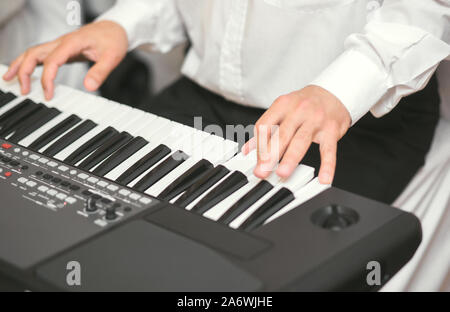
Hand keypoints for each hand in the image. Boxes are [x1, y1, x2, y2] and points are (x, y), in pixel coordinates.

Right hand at [2, 21, 127, 99]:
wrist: (115, 28)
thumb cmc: (113, 39)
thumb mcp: (112, 57)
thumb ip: (100, 72)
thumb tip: (89, 87)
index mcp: (72, 43)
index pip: (52, 61)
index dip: (46, 78)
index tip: (48, 94)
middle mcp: (62, 42)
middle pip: (34, 53)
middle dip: (24, 71)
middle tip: (23, 90)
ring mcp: (60, 45)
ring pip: (33, 52)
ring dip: (20, 65)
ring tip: (9, 79)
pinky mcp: (62, 49)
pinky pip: (41, 55)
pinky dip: (29, 63)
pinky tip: (25, 72)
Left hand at [242, 85, 350, 183]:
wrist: (334, 92)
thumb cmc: (305, 103)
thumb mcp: (282, 109)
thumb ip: (265, 129)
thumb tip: (247, 149)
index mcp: (282, 105)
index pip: (265, 126)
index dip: (258, 146)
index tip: (256, 163)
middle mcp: (298, 111)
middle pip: (281, 135)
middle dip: (270, 155)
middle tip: (262, 171)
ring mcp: (316, 120)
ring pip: (301, 141)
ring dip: (290, 159)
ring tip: (282, 173)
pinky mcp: (331, 130)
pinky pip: (329, 150)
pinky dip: (327, 166)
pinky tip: (324, 178)